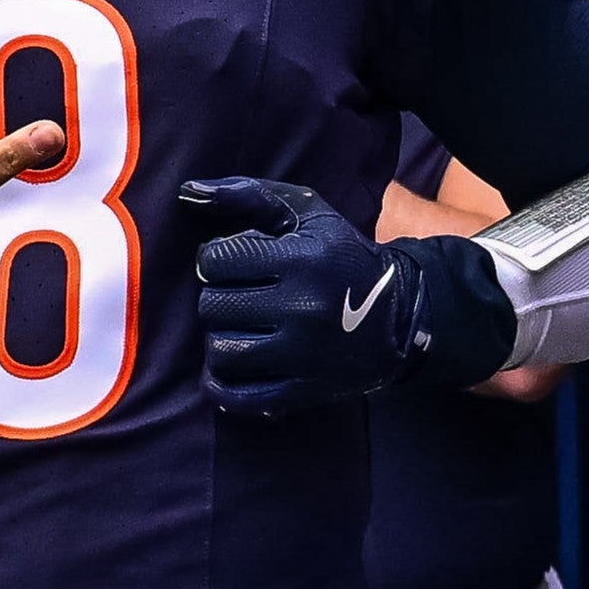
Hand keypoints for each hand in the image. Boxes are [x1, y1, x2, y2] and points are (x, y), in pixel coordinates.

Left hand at [187, 176, 442, 414]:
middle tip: (240, 295)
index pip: (216, 261)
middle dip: (218, 298)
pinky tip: (230, 367)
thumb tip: (187, 192)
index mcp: (304, 260)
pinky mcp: (303, 391)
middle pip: (213, 307)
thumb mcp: (306, 213)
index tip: (235, 263)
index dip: (216, 260)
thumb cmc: (339, 257)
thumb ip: (247, 194)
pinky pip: (237, 396)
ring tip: (242, 327)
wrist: (401, 315)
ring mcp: (304, 355)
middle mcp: (304, 308)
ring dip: (221, 339)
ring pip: (220, 351)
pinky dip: (222, 385)